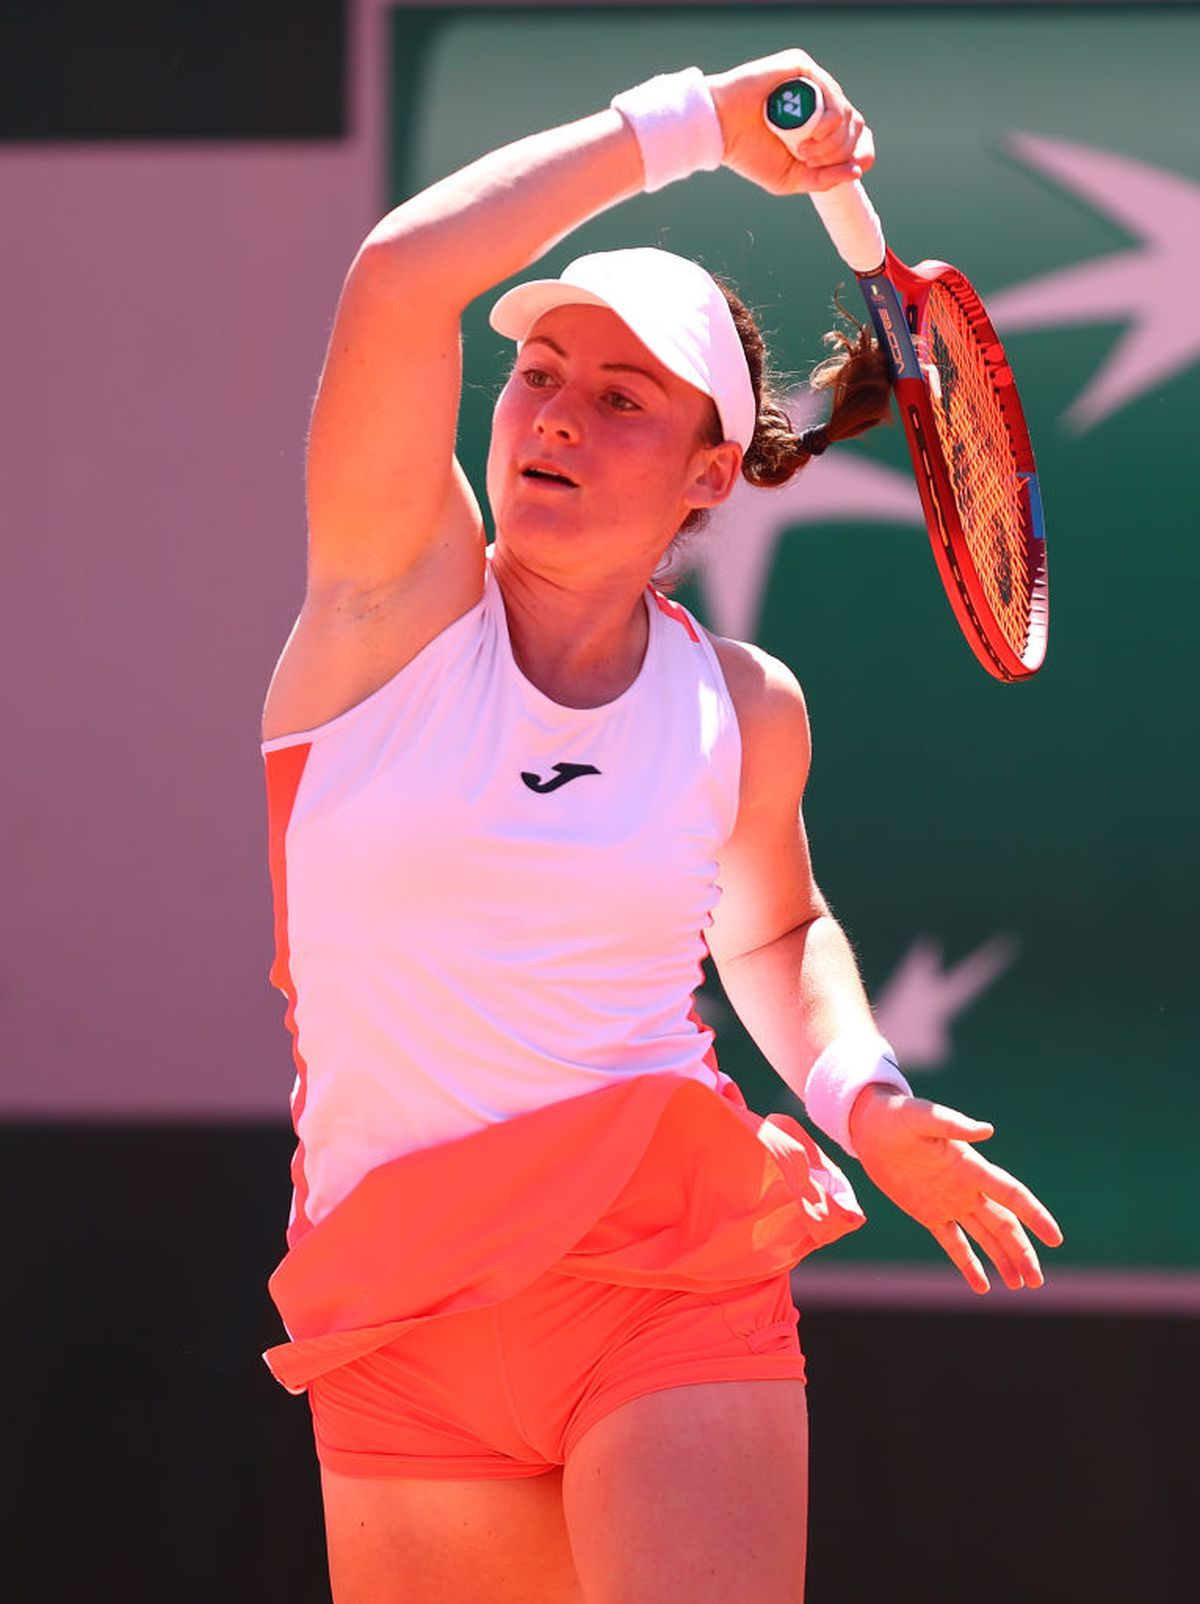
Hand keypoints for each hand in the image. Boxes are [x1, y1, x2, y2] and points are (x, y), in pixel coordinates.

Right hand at [707, 49, 874, 195]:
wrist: (722, 131)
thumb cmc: (750, 153)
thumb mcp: (791, 178)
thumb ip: (823, 179)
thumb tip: (857, 170)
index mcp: (817, 123)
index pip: (855, 132)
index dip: (861, 150)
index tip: (856, 165)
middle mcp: (818, 101)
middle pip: (854, 125)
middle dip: (838, 152)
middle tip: (809, 160)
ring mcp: (811, 83)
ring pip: (846, 113)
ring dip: (830, 141)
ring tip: (803, 150)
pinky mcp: (802, 68)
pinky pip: (832, 95)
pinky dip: (827, 121)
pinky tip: (807, 134)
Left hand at [848, 1086, 1063, 1293]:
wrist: (870, 1126)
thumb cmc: (898, 1115)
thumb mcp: (923, 1116)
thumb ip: (953, 1124)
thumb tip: (987, 1130)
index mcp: (971, 1166)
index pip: (1011, 1194)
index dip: (1035, 1216)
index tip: (1055, 1239)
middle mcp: (967, 1188)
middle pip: (1003, 1224)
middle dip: (1022, 1251)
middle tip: (1037, 1281)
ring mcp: (949, 1202)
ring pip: (984, 1237)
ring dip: (1003, 1260)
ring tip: (1020, 1285)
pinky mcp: (928, 1214)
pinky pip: (954, 1244)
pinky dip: (969, 1265)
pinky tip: (983, 1286)